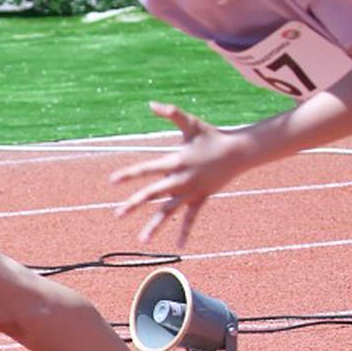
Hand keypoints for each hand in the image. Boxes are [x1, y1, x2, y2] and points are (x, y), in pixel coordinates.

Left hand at [109, 102, 248, 247]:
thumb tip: (150, 104)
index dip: (130, 174)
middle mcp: (181, 179)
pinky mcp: (201, 198)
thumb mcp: (190, 122)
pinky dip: (186, 231)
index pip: (147, 169)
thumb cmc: (211, 135)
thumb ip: (170, 112)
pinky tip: (179, 245)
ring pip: (170, 212)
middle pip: (153, 194)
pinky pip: (192, 217)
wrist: (239, 152)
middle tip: (117, 215)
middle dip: (134, 204)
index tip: (112, 182)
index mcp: (175, 161)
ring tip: (141, 240)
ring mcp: (191, 191)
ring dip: (155, 225)